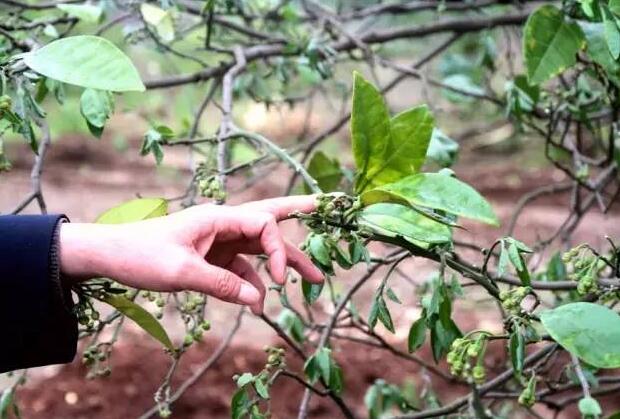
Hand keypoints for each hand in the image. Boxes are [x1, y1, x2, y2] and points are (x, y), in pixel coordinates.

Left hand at [59, 195, 323, 313]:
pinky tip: (257, 300)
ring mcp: (218, 240)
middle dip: (298, 220)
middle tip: (325, 209)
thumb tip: (258, 299)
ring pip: (259, 248)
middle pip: (268, 221)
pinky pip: (240, 267)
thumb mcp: (181, 272)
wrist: (110, 255)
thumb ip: (222, 284)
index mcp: (218, 218)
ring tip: (312, 280)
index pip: (264, 225)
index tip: (279, 279)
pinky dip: (252, 282)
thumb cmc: (141, 255)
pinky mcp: (211, 256)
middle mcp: (223, 225)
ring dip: (282, 264)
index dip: (278, 250)